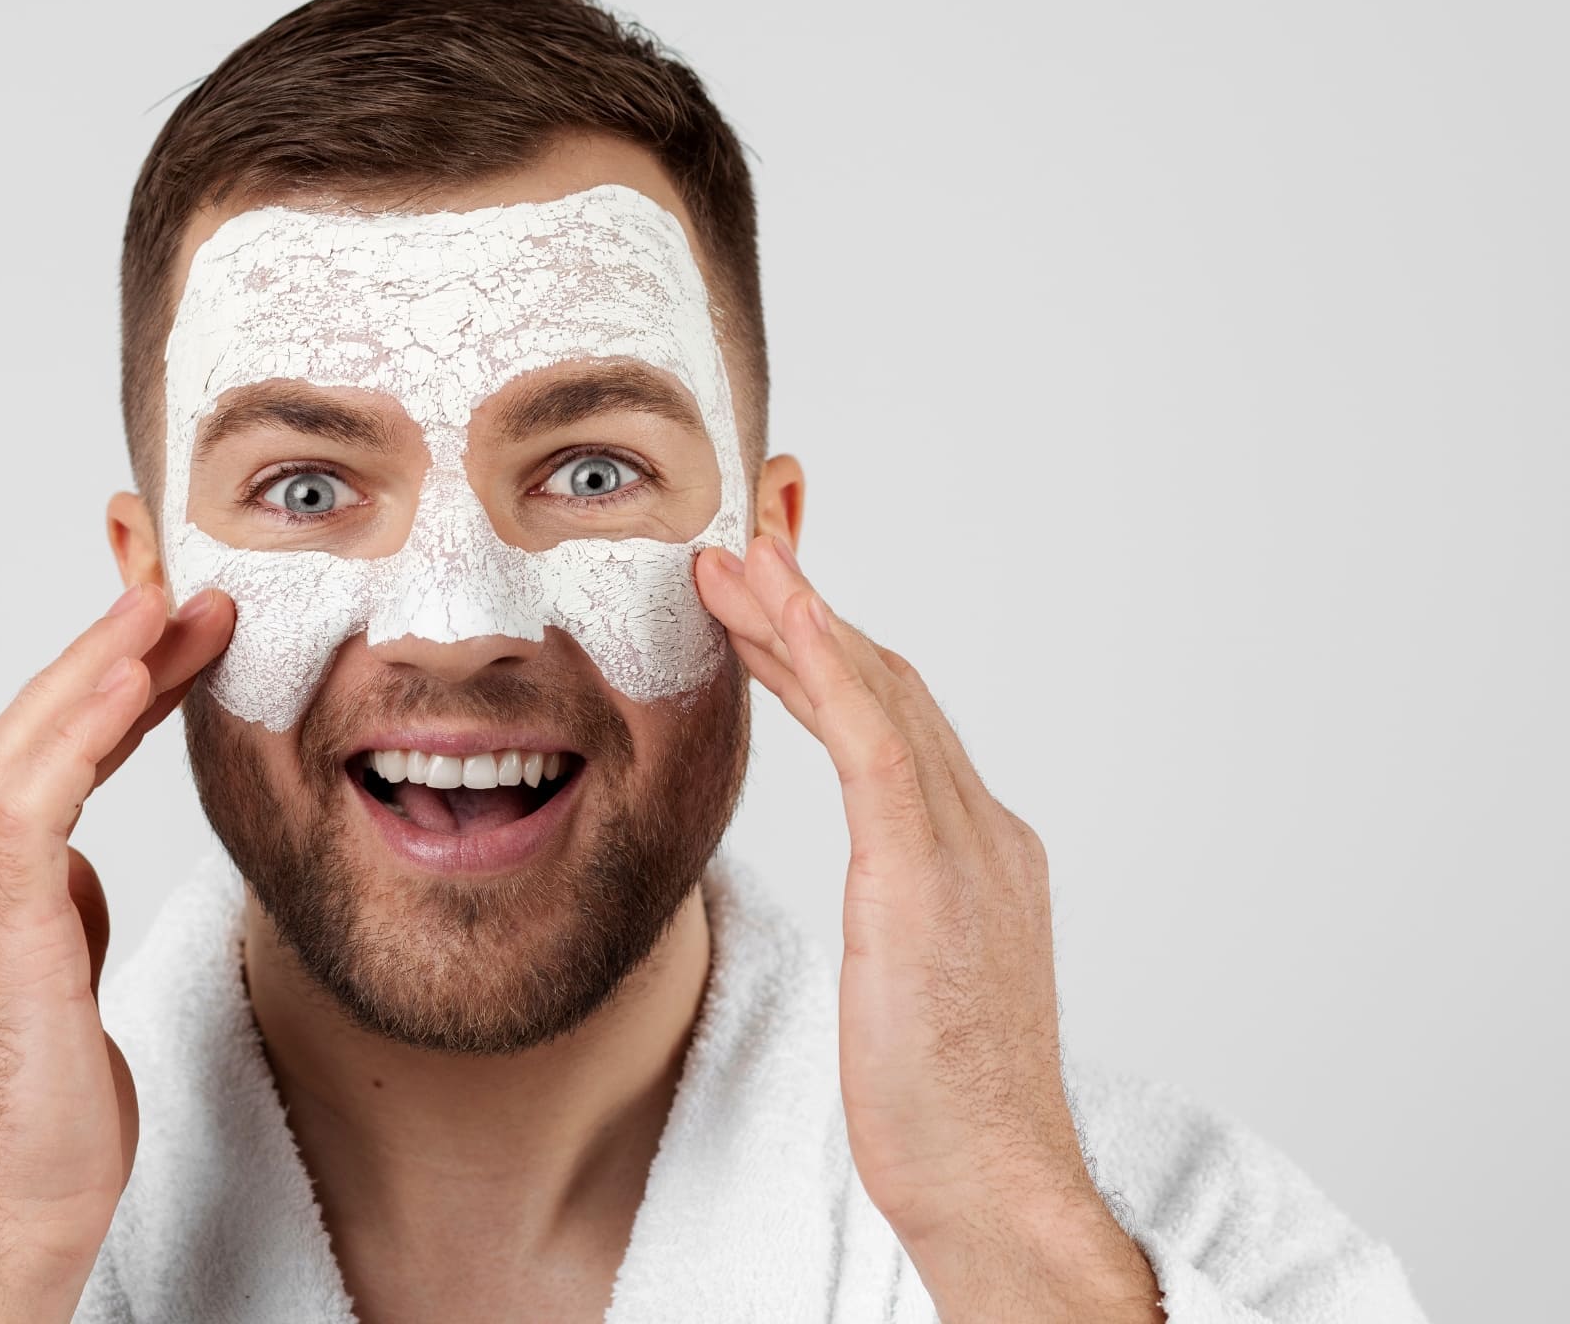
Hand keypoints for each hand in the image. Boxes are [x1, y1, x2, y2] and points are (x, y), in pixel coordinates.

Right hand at [0, 583, 233, 1322]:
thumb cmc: (38, 1131)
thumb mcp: (62, 999)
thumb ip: (59, 923)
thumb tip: (80, 873)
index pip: (44, 760)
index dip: (103, 689)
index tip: (170, 635)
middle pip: (31, 730)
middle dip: (109, 651)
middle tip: (184, 587)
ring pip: (25, 744)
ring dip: (101, 664)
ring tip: (170, 601)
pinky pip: (32, 802)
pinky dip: (79, 729)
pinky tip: (132, 677)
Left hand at [695, 538, 1162, 1321]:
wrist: (1000, 1186)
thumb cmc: (946, 1112)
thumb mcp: (911, 992)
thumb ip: (903, 922)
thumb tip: (884, 906)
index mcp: (981, 855)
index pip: (894, 722)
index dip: (829, 650)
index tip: (770, 600)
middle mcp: (984, 828)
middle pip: (887, 683)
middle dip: (809, 607)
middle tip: (744, 540)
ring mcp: (967, 841)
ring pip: (876, 689)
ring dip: (798, 611)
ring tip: (726, 556)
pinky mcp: (930, 868)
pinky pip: (870, 734)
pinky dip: (819, 659)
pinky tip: (768, 606)